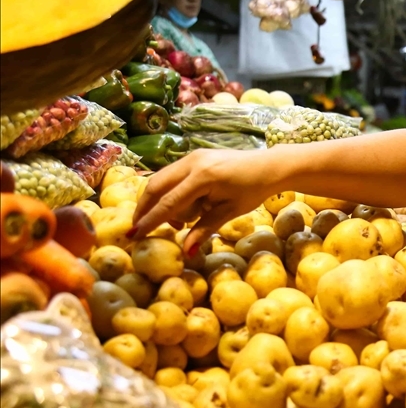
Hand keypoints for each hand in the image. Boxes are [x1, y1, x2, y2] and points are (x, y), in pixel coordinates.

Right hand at [131, 148, 284, 254]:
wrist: (269, 166)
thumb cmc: (253, 191)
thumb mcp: (229, 212)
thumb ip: (204, 229)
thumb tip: (186, 251)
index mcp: (202, 177)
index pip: (169, 203)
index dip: (150, 221)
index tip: (134, 236)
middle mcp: (192, 162)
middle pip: (156, 186)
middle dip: (145, 208)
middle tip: (139, 229)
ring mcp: (192, 156)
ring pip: (161, 179)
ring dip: (159, 200)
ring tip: (177, 223)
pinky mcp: (194, 156)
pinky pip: (172, 175)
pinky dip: (169, 191)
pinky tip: (183, 208)